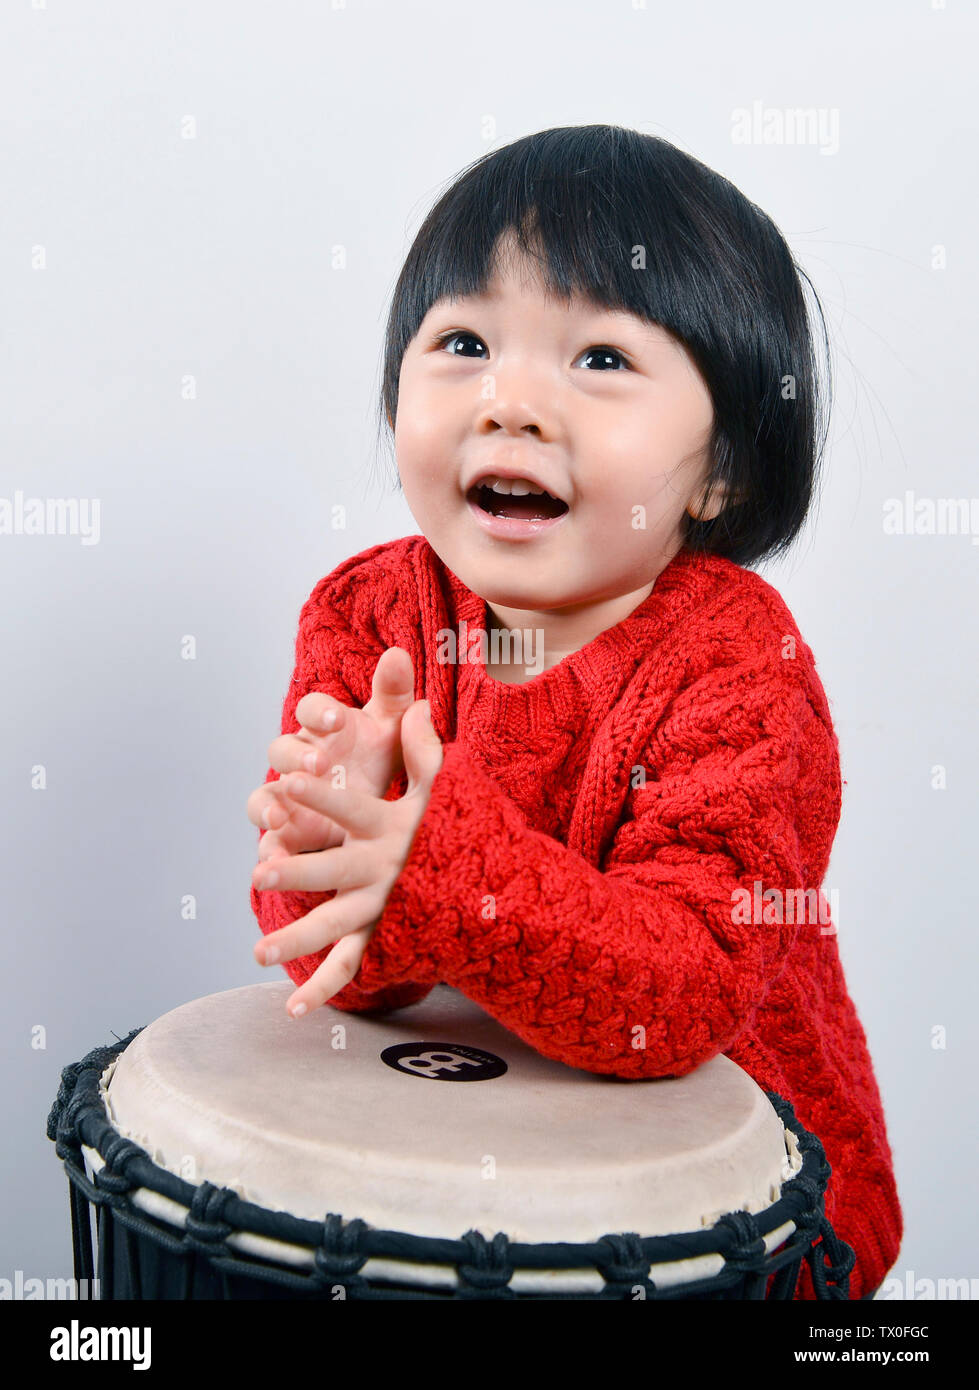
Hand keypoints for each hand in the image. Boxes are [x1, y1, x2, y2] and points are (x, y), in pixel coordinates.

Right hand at [245, 647, 416, 861]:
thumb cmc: (377, 756)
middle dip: (296, 756)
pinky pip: (267, 839)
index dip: (319, 710)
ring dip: (267, 804)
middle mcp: (300, 759)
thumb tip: (398, 654)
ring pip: (263, 795)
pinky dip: (268, 849)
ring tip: (278, 817)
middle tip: (319, 765)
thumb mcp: (392, 728)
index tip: (336, 717)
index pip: (311, 709)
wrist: (374, 808)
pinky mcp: (286, 833)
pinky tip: (272, 862)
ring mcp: (288, 797)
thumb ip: (395, 694)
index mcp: (325, 729)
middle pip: (282, 749)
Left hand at [252, 698, 443, 1015]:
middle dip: (296, 870)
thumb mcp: (447, 788)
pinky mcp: (382, 937)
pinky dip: (324, 988)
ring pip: (334, 926)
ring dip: (296, 939)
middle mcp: (382, 871)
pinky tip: (293, 1009)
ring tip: (257, 951)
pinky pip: (351, 965)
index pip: (350, 809)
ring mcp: (380, 908)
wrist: (495, 888)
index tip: (284, 779)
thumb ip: (426, 750)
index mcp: (390, 829)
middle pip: (333, 871)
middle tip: (259, 869)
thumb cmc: (459, 828)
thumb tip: (419, 706)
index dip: (319, 794)